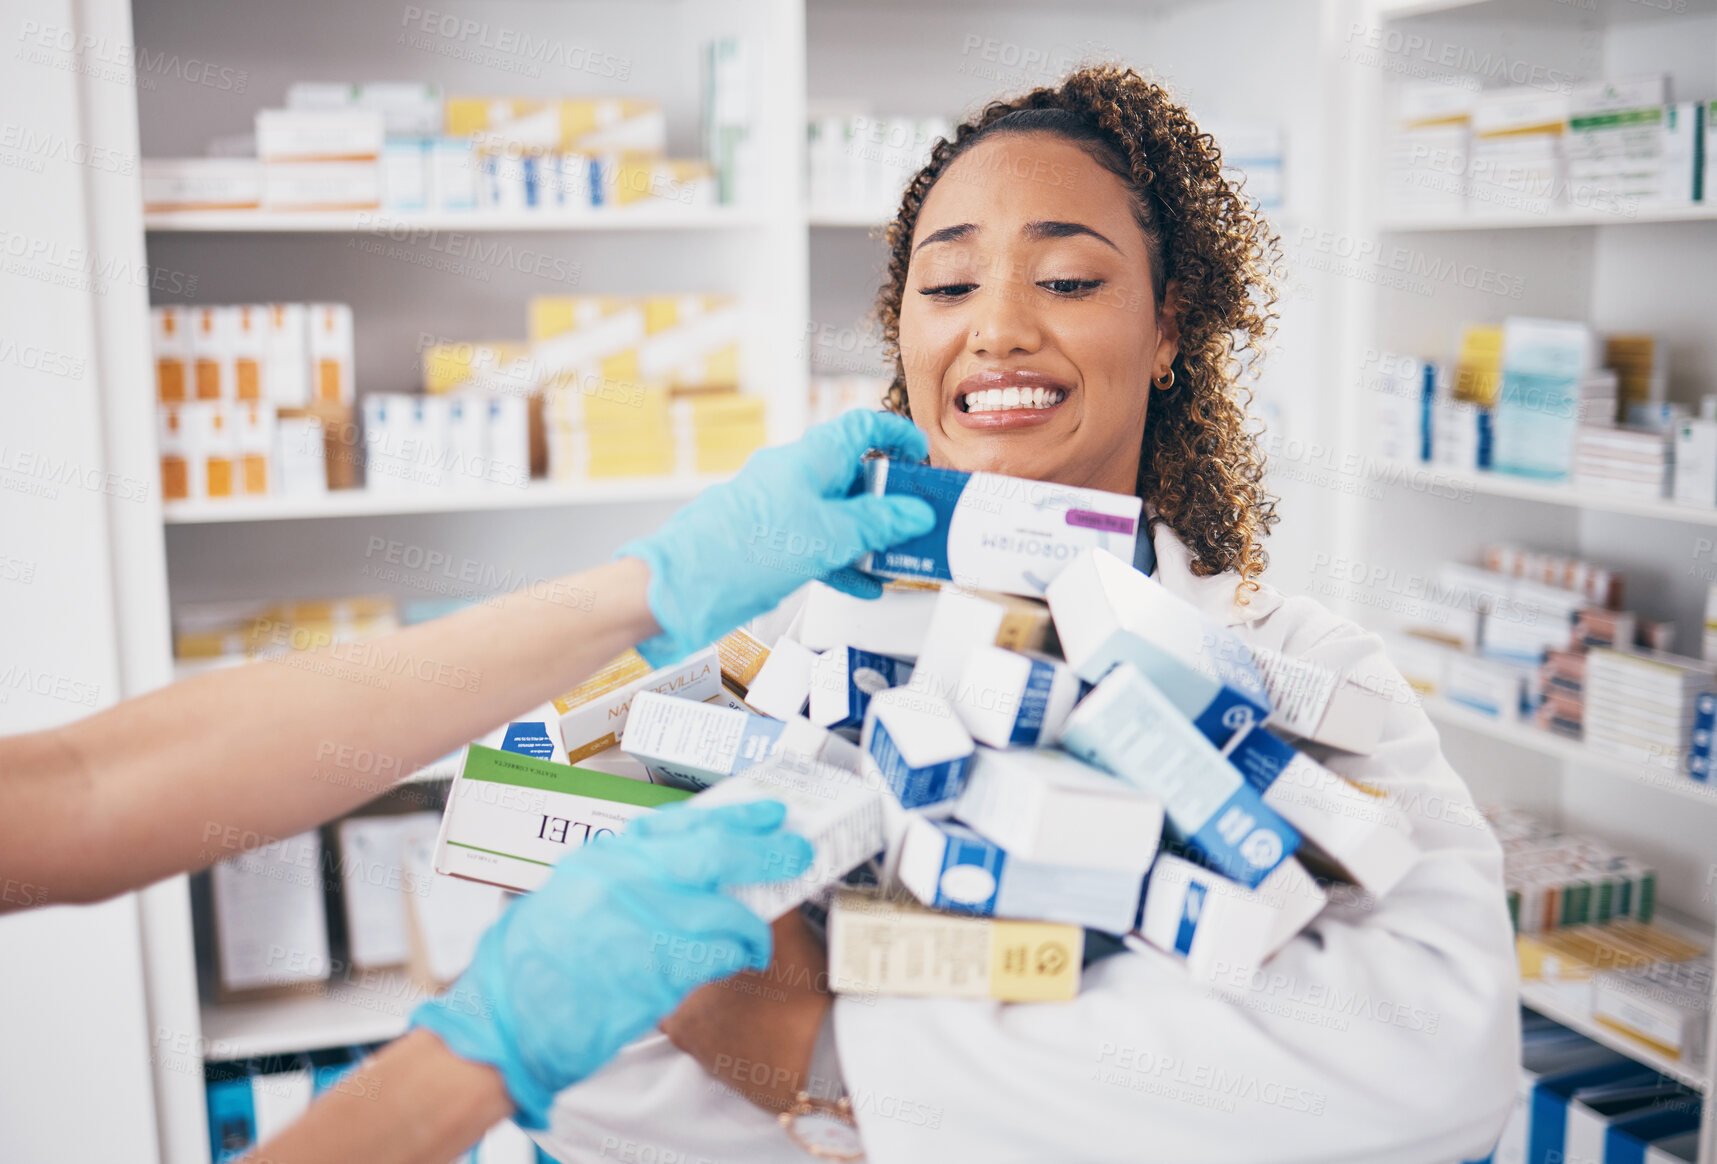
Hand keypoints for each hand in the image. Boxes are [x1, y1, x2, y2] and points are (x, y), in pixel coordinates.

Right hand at [410, 801, 811, 1128]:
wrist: (506, 1023)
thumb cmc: (525, 970)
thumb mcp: (564, 898)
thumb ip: (615, 878)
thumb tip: (662, 870)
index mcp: (602, 860)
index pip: (677, 825)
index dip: (728, 816)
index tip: (761, 812)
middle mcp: (626, 881)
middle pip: (715, 851)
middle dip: (763, 848)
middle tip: (793, 848)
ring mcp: (644, 924)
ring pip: (726, 908)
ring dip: (753, 922)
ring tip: (760, 935)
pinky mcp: (659, 970)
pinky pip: (719, 954)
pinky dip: (738, 955)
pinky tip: (743, 959)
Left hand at [619, 410, 935, 664]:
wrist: (681, 588)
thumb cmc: (741, 549)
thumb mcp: (830, 535)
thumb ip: (878, 523)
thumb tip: (914, 512)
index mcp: (809, 457)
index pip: (862, 428)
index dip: (897, 435)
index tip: (922, 455)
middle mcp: (793, 477)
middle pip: (853, 475)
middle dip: (888, 499)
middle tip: (918, 520)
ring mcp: (779, 510)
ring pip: (836, 514)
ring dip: (868, 536)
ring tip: (896, 559)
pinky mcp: (768, 542)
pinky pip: (816, 543)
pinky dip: (842, 560)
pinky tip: (861, 584)